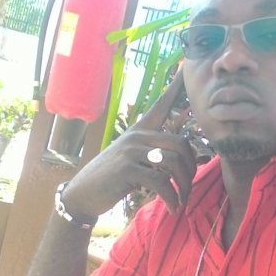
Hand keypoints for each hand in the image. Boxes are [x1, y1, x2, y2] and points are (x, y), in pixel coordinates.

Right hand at [61, 71, 196, 216]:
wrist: (85, 193)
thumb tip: (179, 156)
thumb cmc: (113, 177)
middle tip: (188, 187)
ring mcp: (131, 151)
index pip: (160, 105)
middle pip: (180, 144)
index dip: (175, 88)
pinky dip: (171, 198)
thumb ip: (152, 151)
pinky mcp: (127, 169)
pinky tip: (172, 208)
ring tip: (181, 201)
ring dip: (182, 188)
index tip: (186, 67)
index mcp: (140, 131)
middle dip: (190, 169)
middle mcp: (137, 136)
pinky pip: (161, 182)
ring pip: (173, 164)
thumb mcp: (132, 158)